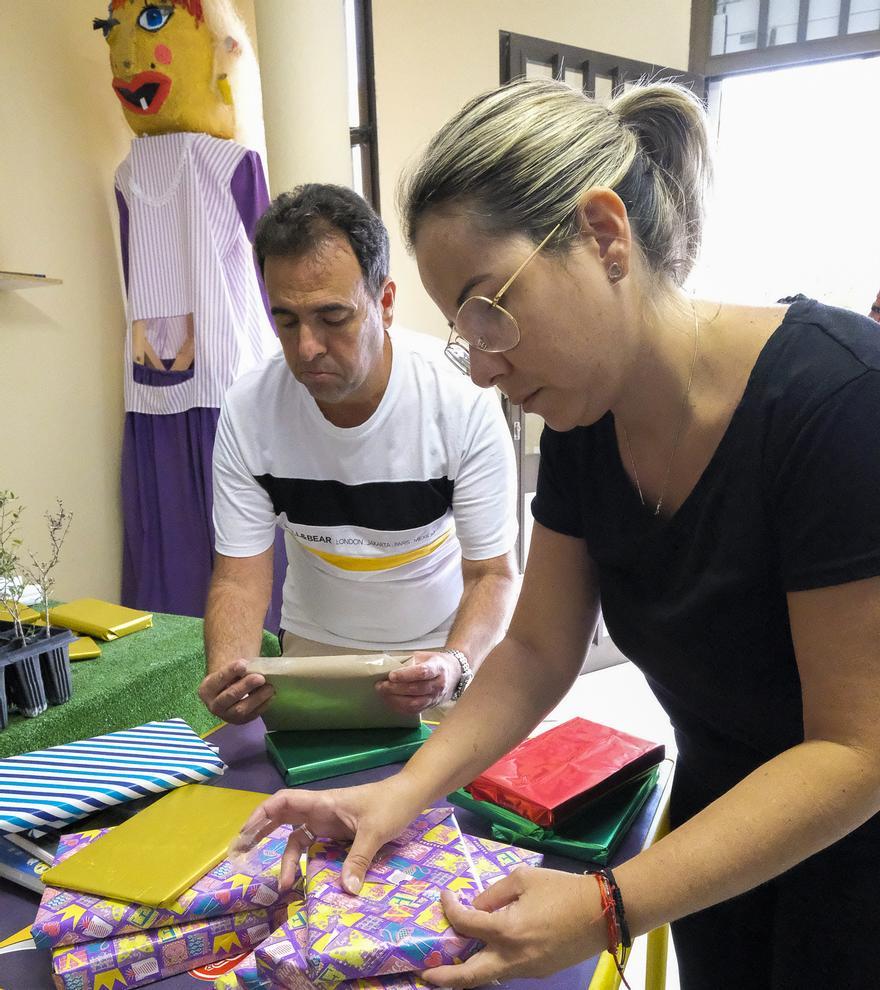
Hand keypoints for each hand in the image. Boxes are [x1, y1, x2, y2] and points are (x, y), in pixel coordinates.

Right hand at [198, 658, 273, 723]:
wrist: (230, 691)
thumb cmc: (230, 678)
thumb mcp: (228, 671)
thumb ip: (238, 669)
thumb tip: (254, 668)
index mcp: (207, 689)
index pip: (219, 679)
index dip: (231, 671)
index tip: (243, 664)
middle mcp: (214, 705)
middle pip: (230, 696)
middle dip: (246, 686)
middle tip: (260, 678)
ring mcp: (226, 716)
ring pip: (241, 709)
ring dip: (257, 698)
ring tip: (270, 688)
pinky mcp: (239, 722)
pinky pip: (251, 715)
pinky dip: (262, 705)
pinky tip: (271, 696)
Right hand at [234, 775, 422, 890]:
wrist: (411, 796)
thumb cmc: (390, 803)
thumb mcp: (375, 831)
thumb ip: (358, 859)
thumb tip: (346, 891)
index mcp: (323, 803)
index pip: (284, 802)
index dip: (261, 815)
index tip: (245, 835)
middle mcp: (321, 812)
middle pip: (283, 820)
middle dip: (261, 835)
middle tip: (242, 856)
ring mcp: (329, 823)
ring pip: (299, 839)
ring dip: (288, 859)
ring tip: (285, 885)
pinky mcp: (339, 834)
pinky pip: (315, 848)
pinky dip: (306, 862)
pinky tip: (303, 880)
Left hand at [376, 651, 459, 713]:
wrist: (453, 674)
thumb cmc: (435, 663)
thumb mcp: (423, 656)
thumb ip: (407, 661)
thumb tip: (385, 665)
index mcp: (438, 667)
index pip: (422, 673)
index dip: (405, 675)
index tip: (391, 675)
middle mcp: (439, 684)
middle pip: (416, 689)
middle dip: (395, 688)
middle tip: (380, 685)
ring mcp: (435, 698)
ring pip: (414, 703)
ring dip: (395, 699)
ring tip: (383, 693)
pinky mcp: (430, 706)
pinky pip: (413, 711)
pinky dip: (399, 707)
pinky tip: (390, 700)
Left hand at [422, 866, 602, 986]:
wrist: (602, 913)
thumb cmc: (562, 890)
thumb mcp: (523, 878)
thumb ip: (494, 893)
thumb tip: (476, 906)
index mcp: (506, 930)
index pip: (465, 923)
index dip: (449, 907)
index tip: (446, 895)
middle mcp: (512, 957)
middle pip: (469, 977)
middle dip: (442, 978)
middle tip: (423, 972)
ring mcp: (526, 970)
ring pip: (488, 976)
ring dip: (467, 972)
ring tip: (450, 963)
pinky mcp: (538, 972)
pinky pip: (507, 970)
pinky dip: (491, 963)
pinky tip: (485, 950)